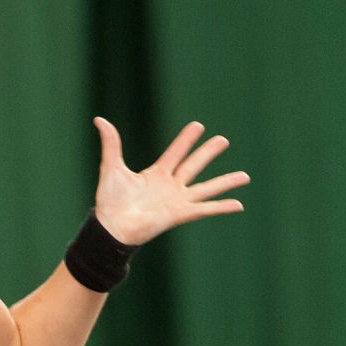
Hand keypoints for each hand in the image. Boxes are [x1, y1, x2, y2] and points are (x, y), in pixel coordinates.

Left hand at [92, 117, 248, 245]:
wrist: (112, 226)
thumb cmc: (109, 201)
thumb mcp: (111, 166)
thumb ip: (111, 143)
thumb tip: (100, 119)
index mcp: (156, 174)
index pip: (175, 153)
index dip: (186, 140)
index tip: (198, 126)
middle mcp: (169, 186)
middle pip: (194, 165)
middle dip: (208, 153)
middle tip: (223, 140)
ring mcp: (177, 201)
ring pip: (207, 187)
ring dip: (226, 182)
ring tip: (245, 176)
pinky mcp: (180, 214)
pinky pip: (205, 209)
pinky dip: (222, 207)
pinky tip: (238, 204)